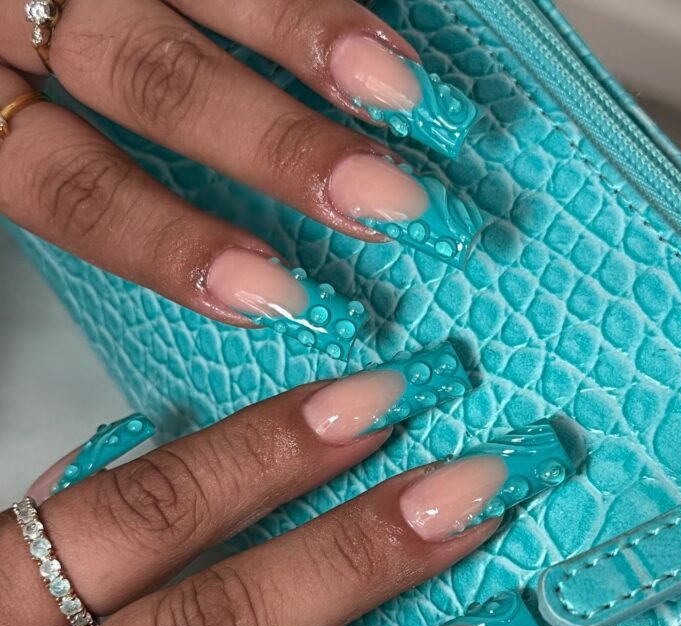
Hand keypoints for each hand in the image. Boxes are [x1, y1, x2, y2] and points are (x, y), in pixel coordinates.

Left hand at [0, 0, 475, 334]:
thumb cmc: (12, 84)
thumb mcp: (9, 137)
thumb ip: (89, 185)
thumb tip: (246, 273)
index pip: (70, 187)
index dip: (168, 244)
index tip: (269, 295)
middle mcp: (18, 12)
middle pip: (150, 80)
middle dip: (271, 142)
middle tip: (373, 198)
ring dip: (307, 37)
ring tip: (395, 94)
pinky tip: (374, 31)